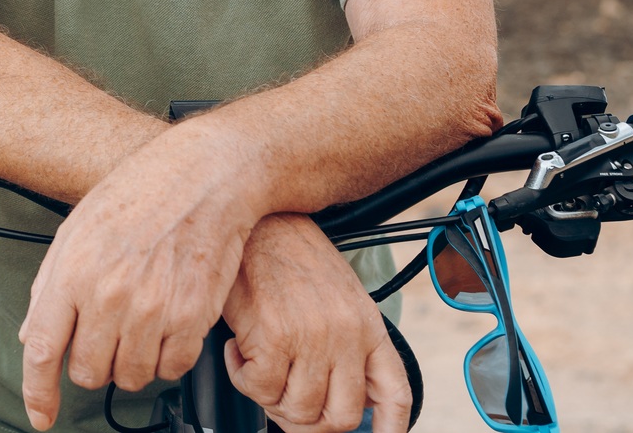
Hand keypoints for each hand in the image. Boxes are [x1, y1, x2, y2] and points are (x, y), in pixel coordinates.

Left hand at [19, 123, 259, 430]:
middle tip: (102, 334)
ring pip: (130, 377)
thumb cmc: (135, 196)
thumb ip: (49, 288)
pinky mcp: (192, 317)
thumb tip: (33, 336)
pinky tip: (164, 328)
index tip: (40, 414)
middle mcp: (110, 295)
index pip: (42, 351)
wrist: (199, 177)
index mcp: (72, 272)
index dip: (37, 393)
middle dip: (90, 363)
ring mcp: (153, 309)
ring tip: (136, 324)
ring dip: (128, 364)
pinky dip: (166, 359)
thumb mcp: (74, 231)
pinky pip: (172, 368)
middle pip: (87, 372)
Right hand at [222, 215, 411, 432]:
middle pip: (341, 417)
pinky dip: (243, 377)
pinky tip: (238, 350)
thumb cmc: (288, 253)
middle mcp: (346, 336)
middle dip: (309, 422)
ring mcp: (312, 338)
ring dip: (270, 398)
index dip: (391, 429)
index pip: (395, 393)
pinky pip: (259, 388)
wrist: (256, 219)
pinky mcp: (273, 335)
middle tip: (283, 401)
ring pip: (297, 410)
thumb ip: (346, 341)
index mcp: (367, 326)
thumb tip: (339, 392)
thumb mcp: (337, 294)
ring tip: (256, 366)